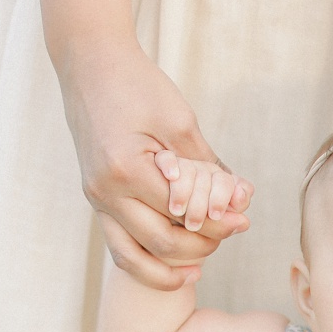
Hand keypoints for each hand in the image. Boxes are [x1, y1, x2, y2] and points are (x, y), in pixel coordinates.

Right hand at [57, 41, 252, 288]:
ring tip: (203, 265)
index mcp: (126, 170)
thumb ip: (209, 166)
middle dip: (204, 244)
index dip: (218, 223)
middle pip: (162, 243)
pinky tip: (179, 267)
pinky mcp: (97, 200)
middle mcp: (105, 192)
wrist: (89, 63)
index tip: (243, 219)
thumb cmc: (137, 84)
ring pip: (134, 258)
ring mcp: (96, 200)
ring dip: (172, 268)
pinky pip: (121, 247)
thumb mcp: (180, 120)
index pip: (182, 214)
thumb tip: (241, 199)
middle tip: (231, 231)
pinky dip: (148, 263)